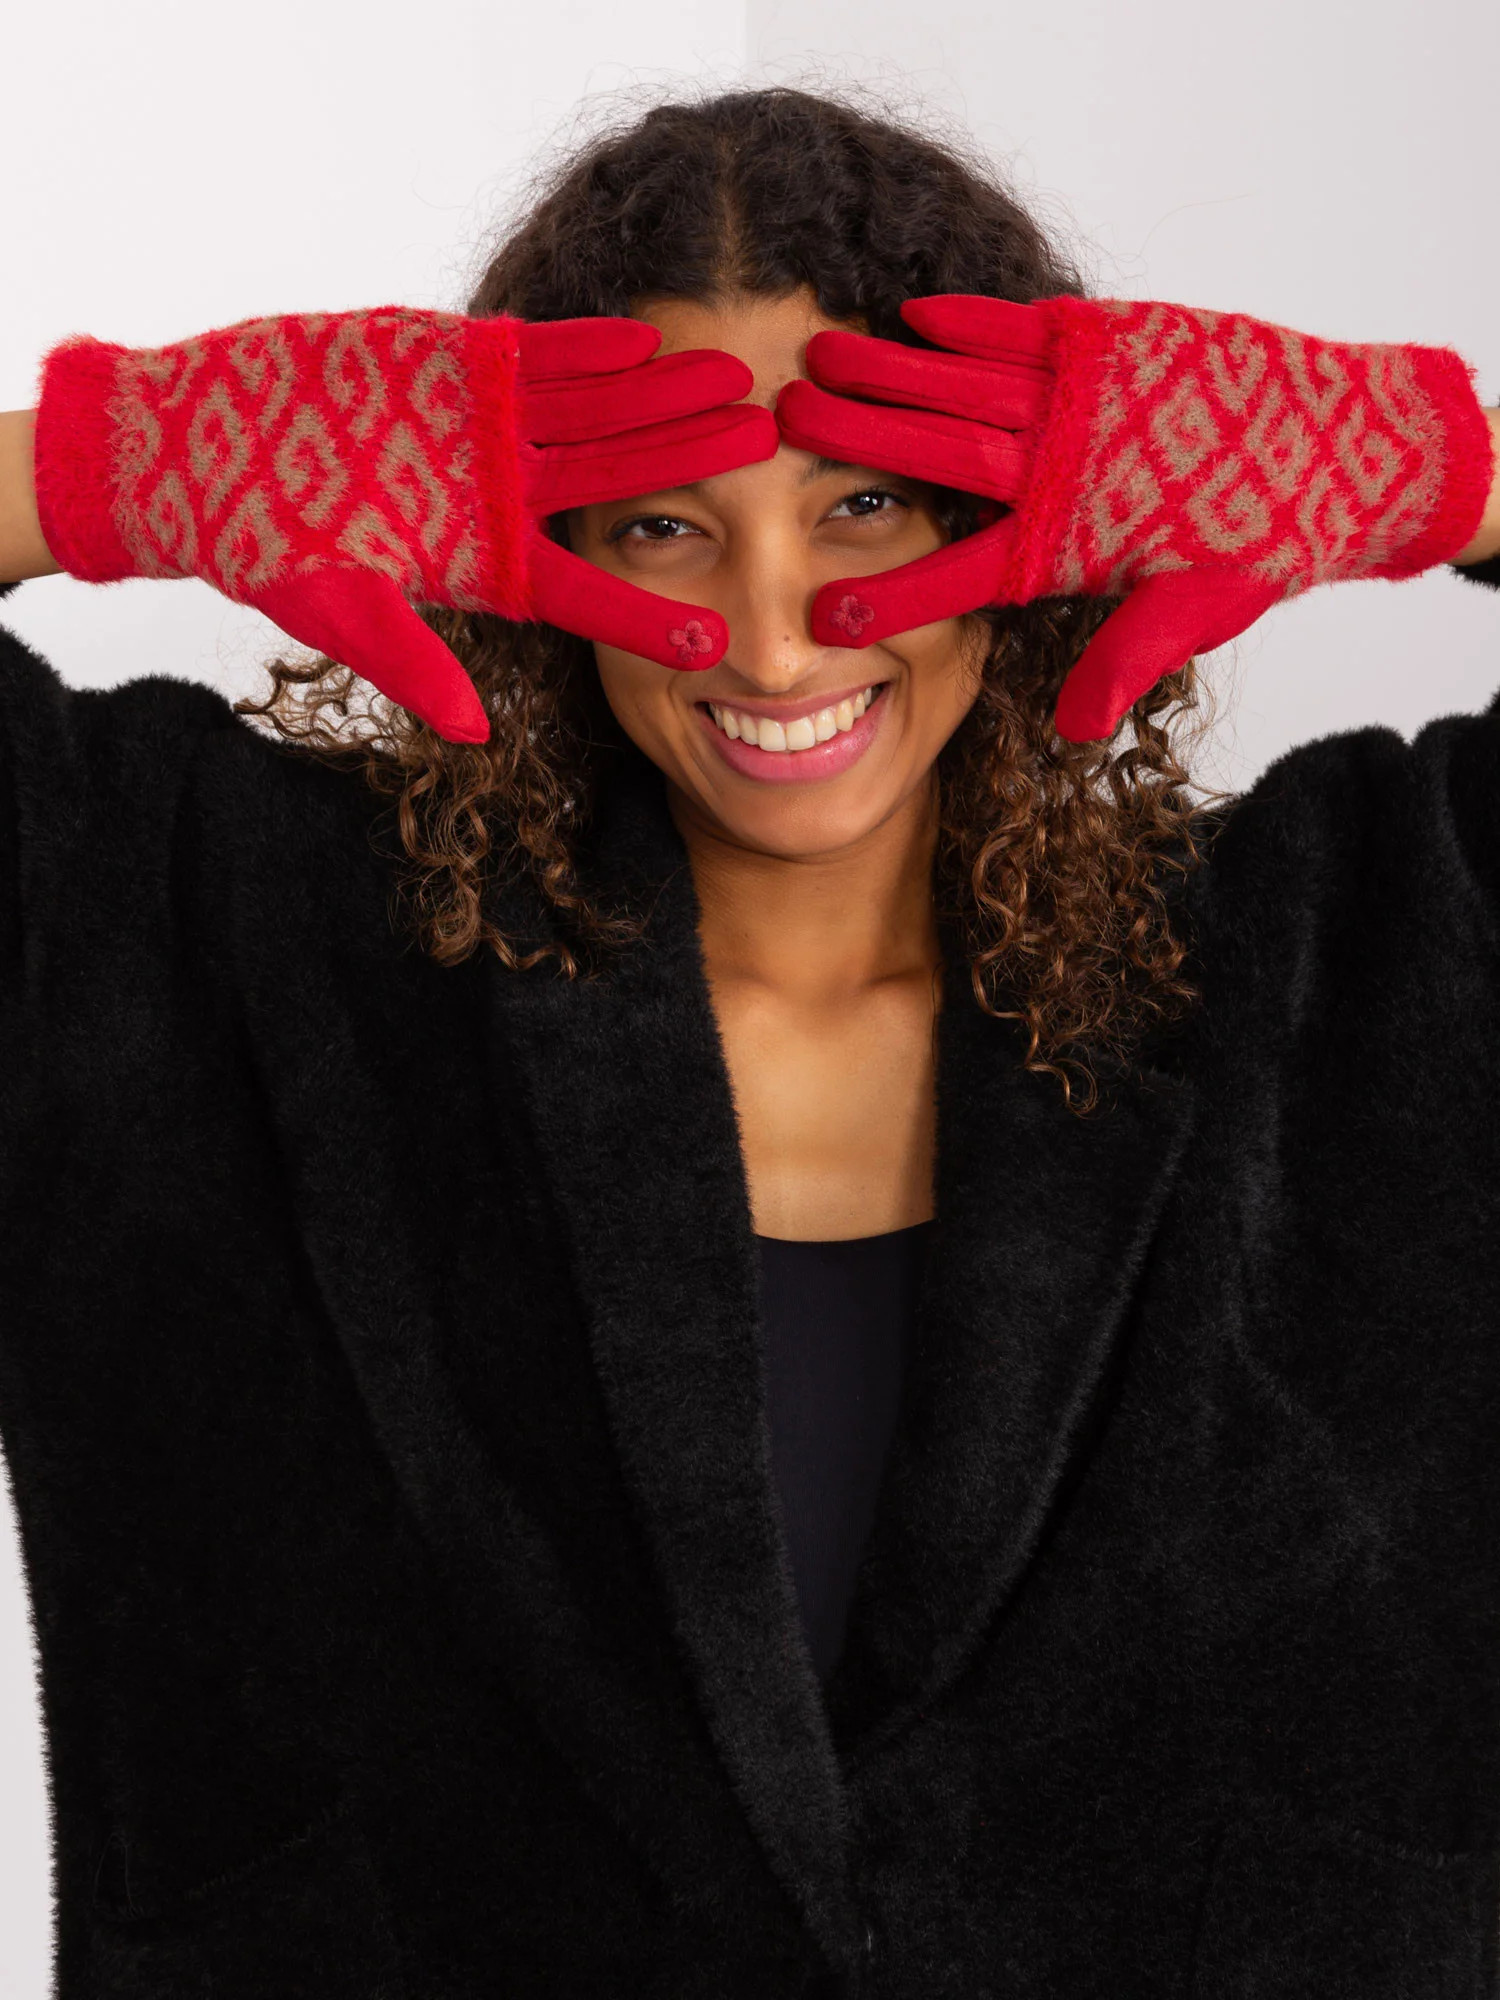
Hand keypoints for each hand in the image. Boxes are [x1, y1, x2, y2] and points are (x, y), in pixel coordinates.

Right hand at [32, 307, 777, 740]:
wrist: (201, 451)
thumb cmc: (261, 546)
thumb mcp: (335, 613)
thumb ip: (410, 660)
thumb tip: (473, 734)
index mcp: (489, 567)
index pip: (587, 596)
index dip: (648, 618)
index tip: (717, 645)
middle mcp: (506, 498)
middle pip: (618, 488)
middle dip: (690, 472)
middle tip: (770, 461)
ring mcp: (487, 427)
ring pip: (596, 411)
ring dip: (663, 396)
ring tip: (739, 380)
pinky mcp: (456, 362)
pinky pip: (538, 353)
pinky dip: (587, 345)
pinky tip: (647, 336)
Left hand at [776, 294, 1496, 739]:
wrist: (1323, 455)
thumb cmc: (1259, 546)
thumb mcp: (1195, 612)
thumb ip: (1129, 659)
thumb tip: (1076, 729)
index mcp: (1051, 550)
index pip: (956, 576)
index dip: (894, 595)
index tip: (824, 616)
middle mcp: (1040, 478)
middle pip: (934, 462)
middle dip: (861, 444)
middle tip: (781, 430)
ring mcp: (1064, 411)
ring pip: (962, 391)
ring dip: (893, 375)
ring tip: (820, 359)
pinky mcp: (1098, 348)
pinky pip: (1023, 336)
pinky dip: (974, 323)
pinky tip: (914, 311)